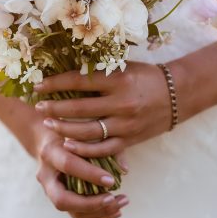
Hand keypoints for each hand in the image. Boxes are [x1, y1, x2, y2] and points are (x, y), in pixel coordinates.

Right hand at [31, 121, 129, 217]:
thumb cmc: (72, 133)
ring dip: (99, 213)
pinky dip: (98, 217)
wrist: (49, 142)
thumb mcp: (84, 132)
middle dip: (91, 204)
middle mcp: (46, 176)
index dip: (90, 174)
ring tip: (121, 203)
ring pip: (71, 212)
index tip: (112, 180)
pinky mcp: (61, 201)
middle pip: (63, 200)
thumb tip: (125, 170)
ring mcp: (51, 192)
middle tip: (113, 199)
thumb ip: (104, 146)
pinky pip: (78, 216)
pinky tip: (116, 211)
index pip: (68, 165)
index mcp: (50, 153)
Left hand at [34, 61, 172, 158]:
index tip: (38, 85)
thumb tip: (65, 73)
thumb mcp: (124, 68)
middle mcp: (122, 103)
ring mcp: (126, 124)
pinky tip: (68, 145)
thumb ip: (98, 72)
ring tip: (48, 125)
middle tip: (38, 107)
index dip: (55, 83)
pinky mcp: (130, 140)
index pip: (78, 81)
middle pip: (79, 108)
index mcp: (118, 79)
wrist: (178, 95)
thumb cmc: (146, 77)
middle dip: (54, 108)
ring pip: (87, 131)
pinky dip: (84, 149)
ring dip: (63, 129)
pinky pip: (103, 149)